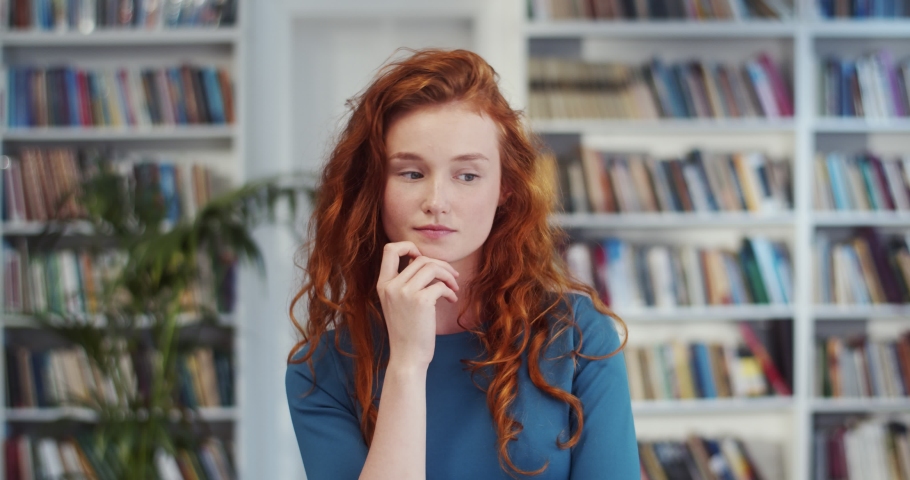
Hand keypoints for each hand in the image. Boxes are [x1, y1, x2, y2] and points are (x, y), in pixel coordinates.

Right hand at [377, 241, 458, 368]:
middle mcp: (391, 286)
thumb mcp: (397, 304)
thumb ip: (404, 283)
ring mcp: (404, 292)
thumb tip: (426, 262)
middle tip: (451, 277)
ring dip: (448, 275)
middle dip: (440, 265)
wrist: (407, 357)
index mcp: (383, 284)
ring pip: (432, 267)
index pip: (390, 249)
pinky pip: (441, 285)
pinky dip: (450, 291)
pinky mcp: (420, 301)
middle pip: (420, 258)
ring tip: (453, 288)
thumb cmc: (407, 332)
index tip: (422, 258)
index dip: (409, 247)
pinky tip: (452, 300)